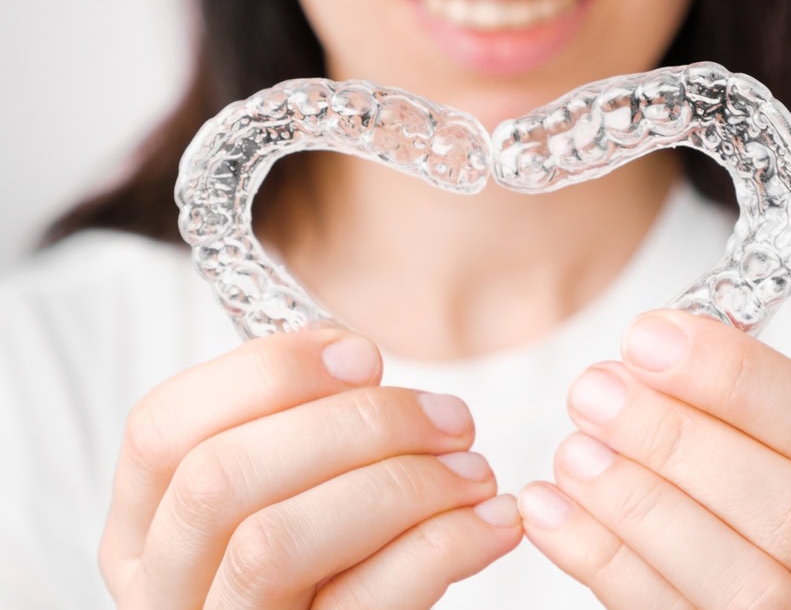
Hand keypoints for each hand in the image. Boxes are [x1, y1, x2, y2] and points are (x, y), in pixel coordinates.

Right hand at [100, 328, 521, 608]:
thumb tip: (352, 358)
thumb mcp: (291, 493)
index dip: (265, 373)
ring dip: (397, 485)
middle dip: (352, 426)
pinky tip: (492, 522)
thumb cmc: (331, 562)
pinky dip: (442, 547)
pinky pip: (362, 604)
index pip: (160, 429)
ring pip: (273, 543)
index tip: (365, 356)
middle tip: (449, 417)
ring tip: (474, 471)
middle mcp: (165, 588)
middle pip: (222, 478)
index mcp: (146, 528)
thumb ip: (297, 431)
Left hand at [519, 310, 790, 608]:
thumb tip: (648, 349)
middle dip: (682, 441)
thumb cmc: (768, 525)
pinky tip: (551, 509)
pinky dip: (603, 562)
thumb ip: (735, 419)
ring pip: (744, 582)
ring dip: (643, 505)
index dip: (741, 379)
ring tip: (573, 450)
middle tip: (595, 390)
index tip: (647, 337)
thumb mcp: (782, 470)